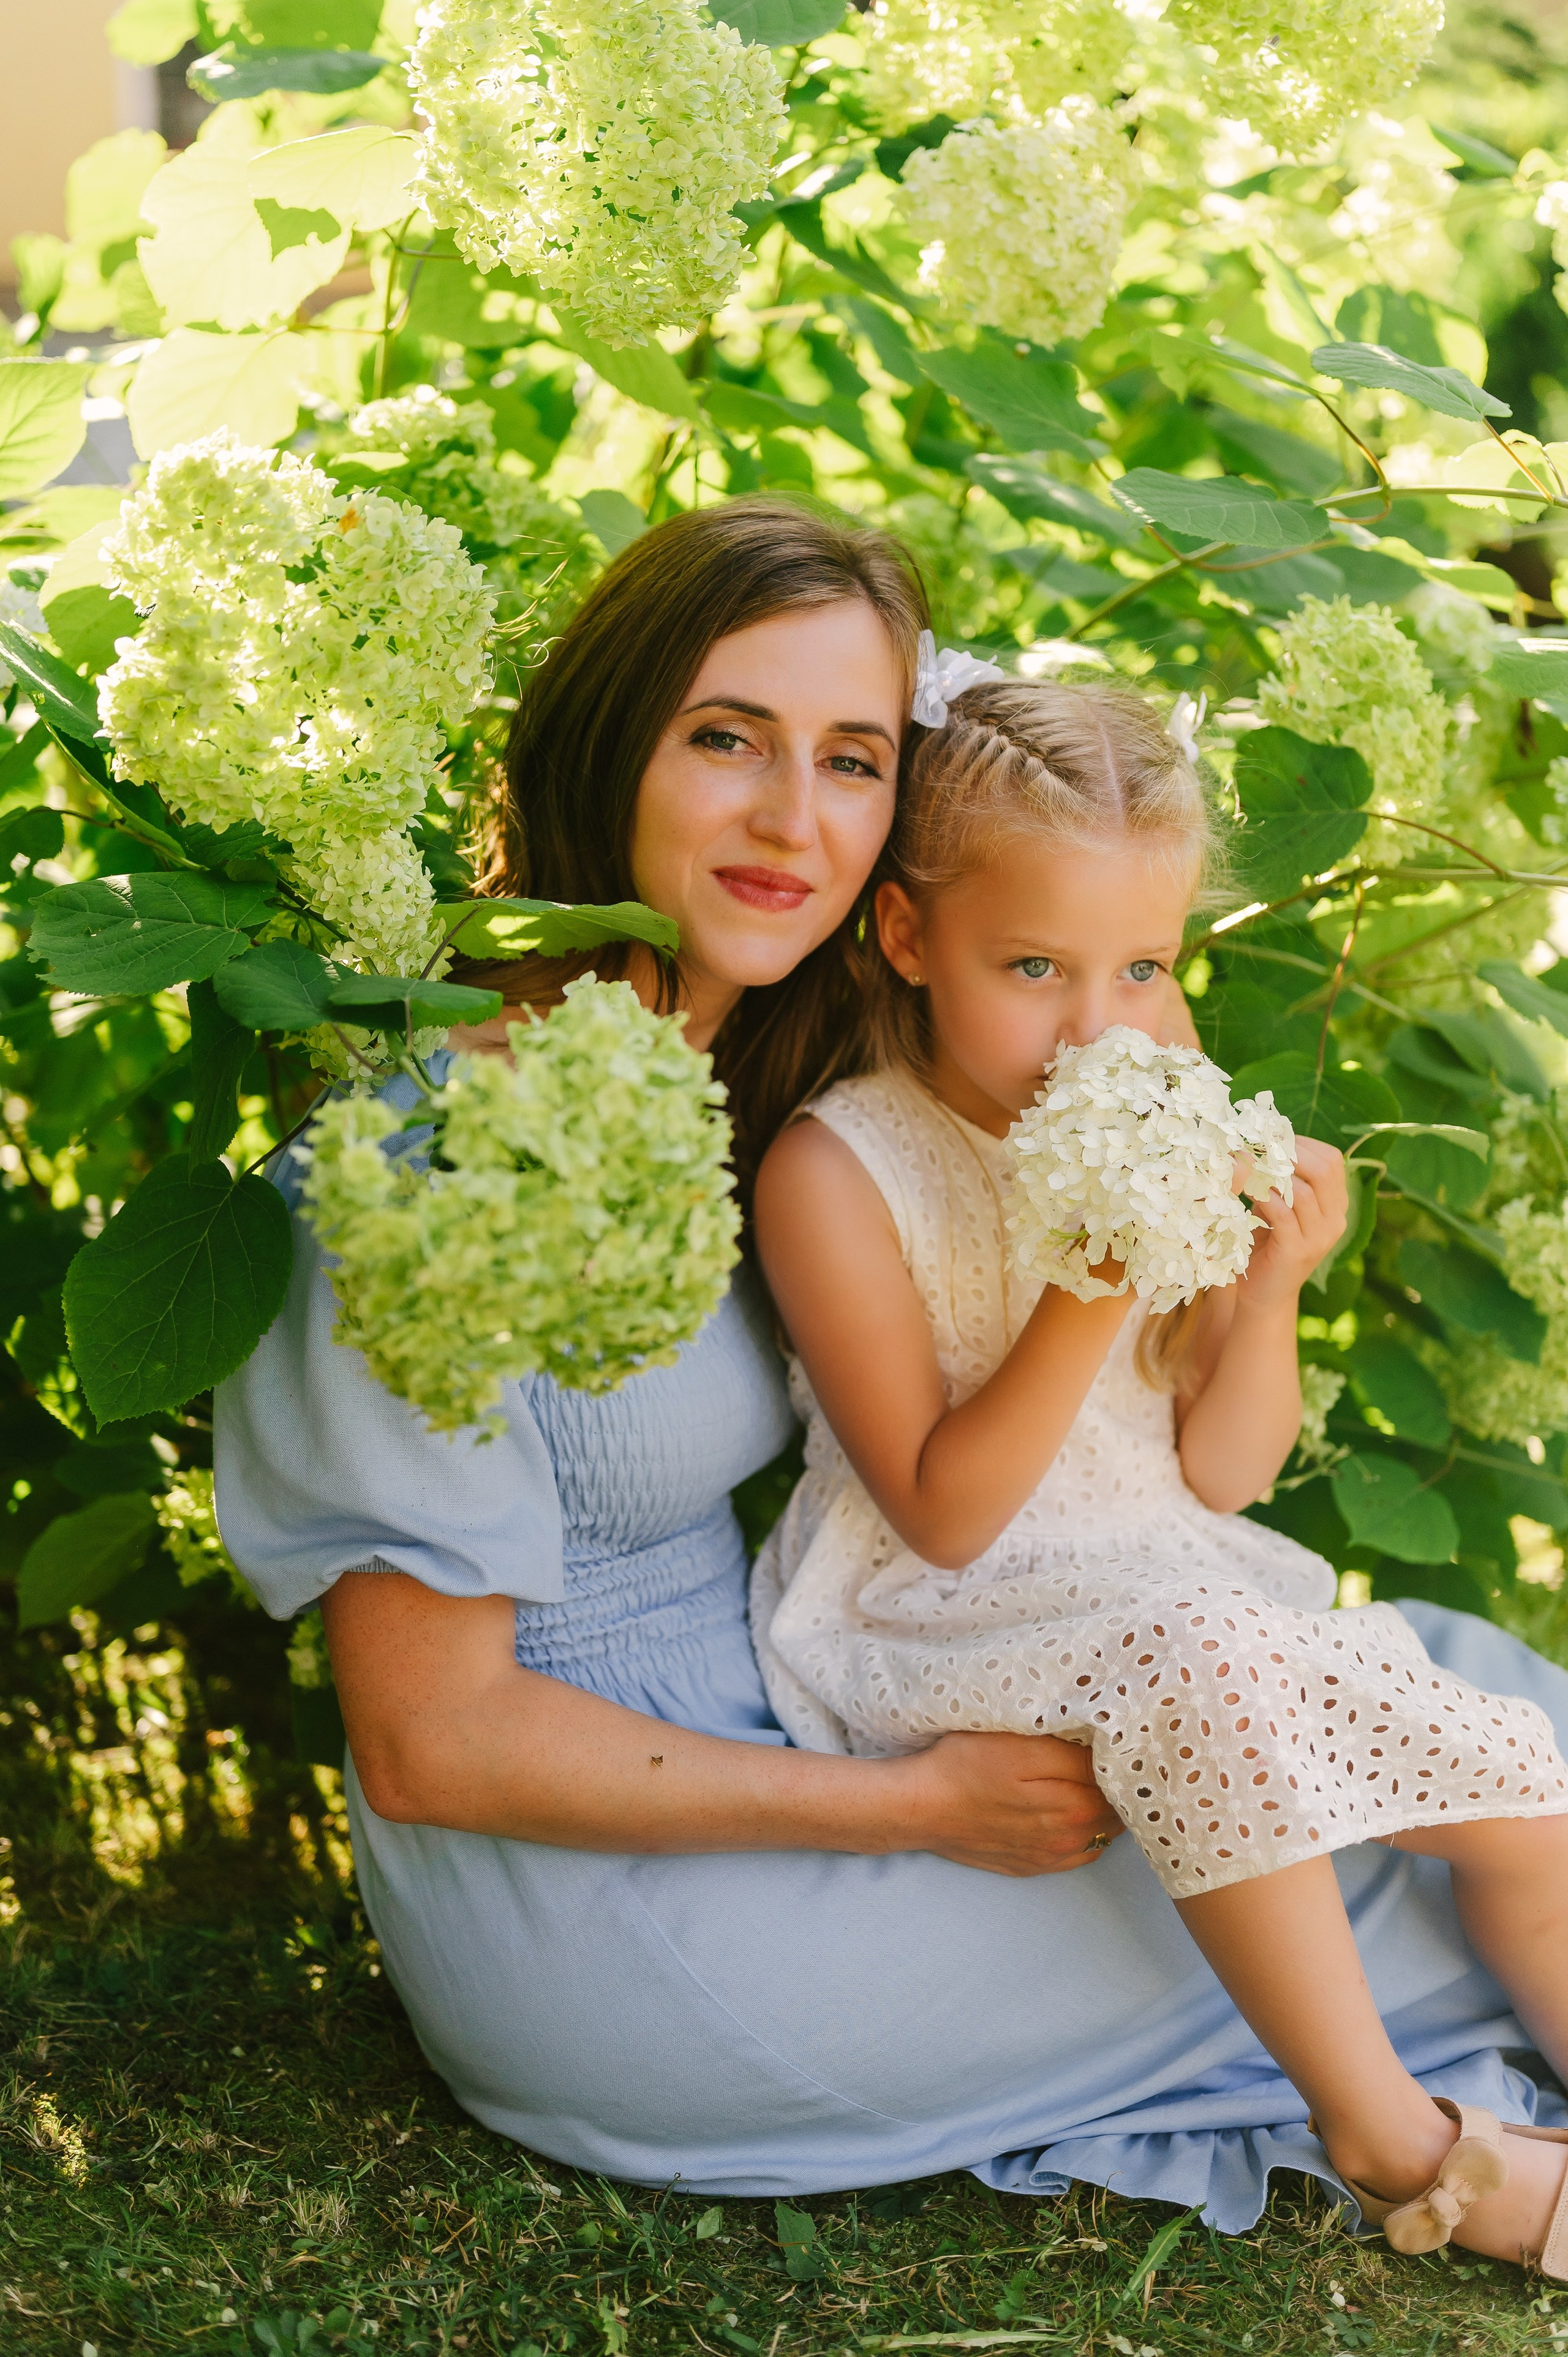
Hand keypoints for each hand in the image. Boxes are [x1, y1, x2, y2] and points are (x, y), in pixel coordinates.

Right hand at [892, 1731, 1124, 1875]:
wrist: (921, 1806)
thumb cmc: (966, 1765)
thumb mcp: (1021, 1744)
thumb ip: (1073, 1754)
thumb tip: (1113, 1756)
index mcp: (1073, 1804)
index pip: (1119, 1782)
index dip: (1122, 1759)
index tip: (1120, 1740)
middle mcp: (1068, 1837)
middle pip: (1115, 1811)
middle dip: (1120, 1786)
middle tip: (1112, 1758)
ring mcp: (1050, 1857)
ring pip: (1102, 1835)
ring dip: (1108, 1812)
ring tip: (1097, 1784)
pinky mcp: (1032, 1866)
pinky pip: (1080, 1855)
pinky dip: (1089, 1836)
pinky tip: (1077, 1815)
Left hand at [1237, 1134, 1347, 1313]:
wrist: (1265, 1296)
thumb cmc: (1267, 1246)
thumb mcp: (1276, 1206)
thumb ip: (1276, 1180)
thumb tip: (1255, 1143)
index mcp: (1336, 1205)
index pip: (1331, 1160)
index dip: (1301, 1143)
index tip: (1268, 1136)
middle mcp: (1335, 1220)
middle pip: (1324, 1171)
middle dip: (1288, 1152)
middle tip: (1255, 1144)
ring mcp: (1320, 1237)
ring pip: (1303, 1191)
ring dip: (1268, 1172)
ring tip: (1239, 1161)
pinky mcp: (1298, 1252)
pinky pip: (1284, 1215)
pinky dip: (1262, 1196)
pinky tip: (1243, 1187)